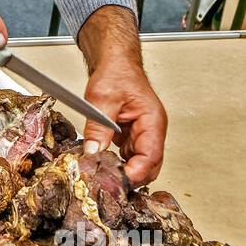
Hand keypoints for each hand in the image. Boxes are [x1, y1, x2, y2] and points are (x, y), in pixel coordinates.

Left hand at [83, 58, 166, 184]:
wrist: (115, 63)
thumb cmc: (116, 73)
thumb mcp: (102, 99)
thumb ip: (98, 127)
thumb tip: (93, 152)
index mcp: (152, 122)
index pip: (150, 158)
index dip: (134, 174)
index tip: (117, 182)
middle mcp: (151, 131)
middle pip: (148, 167)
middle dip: (130, 178)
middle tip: (107, 183)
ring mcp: (142, 135)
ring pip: (138, 164)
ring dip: (122, 172)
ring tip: (101, 174)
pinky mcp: (131, 136)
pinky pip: (127, 157)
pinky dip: (116, 163)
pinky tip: (101, 163)